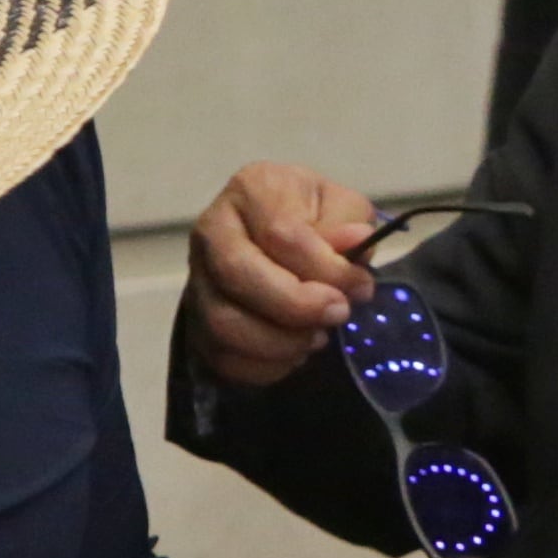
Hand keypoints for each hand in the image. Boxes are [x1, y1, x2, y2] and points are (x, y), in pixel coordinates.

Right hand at [184, 162, 381, 388]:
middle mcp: (212, 230)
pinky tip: (294, 353)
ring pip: (224, 323)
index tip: (360, 287)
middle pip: (238, 275)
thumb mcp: (342, 207)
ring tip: (316, 337)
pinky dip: (265, 366)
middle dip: (295, 306)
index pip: (281, 234)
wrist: (283, 239)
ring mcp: (198, 277)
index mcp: (251, 190)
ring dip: (280, 342)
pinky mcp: (197, 321)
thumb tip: (354, 242)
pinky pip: (222, 357)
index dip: (325, 269)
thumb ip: (348, 224)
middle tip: (337, 315)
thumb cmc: (315, 218)